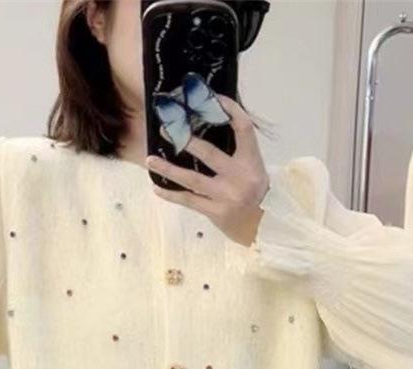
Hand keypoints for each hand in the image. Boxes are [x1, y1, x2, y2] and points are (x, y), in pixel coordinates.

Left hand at [146, 93, 268, 247]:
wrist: (262, 227)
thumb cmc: (255, 194)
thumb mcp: (254, 169)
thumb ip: (237, 152)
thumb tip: (209, 126)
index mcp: (251, 161)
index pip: (243, 127)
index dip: (229, 109)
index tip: (211, 98)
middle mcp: (239, 176)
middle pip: (209, 153)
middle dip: (185, 140)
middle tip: (165, 129)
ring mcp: (226, 196)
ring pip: (192, 179)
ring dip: (169, 169)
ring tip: (150, 160)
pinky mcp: (215, 212)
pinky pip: (189, 201)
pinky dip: (172, 194)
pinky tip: (157, 189)